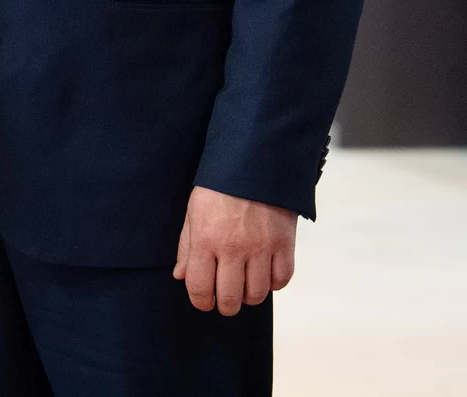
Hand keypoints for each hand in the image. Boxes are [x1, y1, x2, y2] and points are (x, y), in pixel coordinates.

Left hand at [172, 186, 296, 314]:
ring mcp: (262, 247)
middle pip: (230, 298)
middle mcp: (233, 248)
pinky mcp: (285, 243)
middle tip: (226, 300)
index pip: (199, 287)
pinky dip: (274, 283)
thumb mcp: (194, 211)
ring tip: (245, 285)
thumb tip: (181, 276)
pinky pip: (282, 280)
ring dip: (249, 296)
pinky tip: (266, 274)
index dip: (201, 301)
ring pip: (257, 294)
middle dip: (225, 305)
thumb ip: (187, 247)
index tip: (204, 301)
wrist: (255, 162)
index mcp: (205, 239)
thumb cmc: (219, 187)